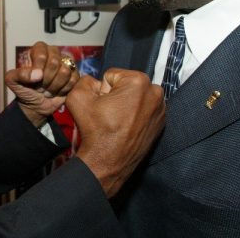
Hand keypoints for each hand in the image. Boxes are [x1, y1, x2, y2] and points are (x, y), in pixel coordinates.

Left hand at [4, 42, 79, 126]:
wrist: (35, 105)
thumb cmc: (24, 89)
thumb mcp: (12, 81)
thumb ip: (19, 74)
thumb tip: (38, 74)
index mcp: (38, 50)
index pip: (42, 52)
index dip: (38, 66)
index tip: (34, 78)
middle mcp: (53, 54)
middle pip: (55, 62)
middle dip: (46, 79)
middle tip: (40, 86)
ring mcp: (66, 64)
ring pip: (65, 71)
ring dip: (54, 86)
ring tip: (47, 89)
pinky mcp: (74, 75)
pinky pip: (73, 80)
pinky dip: (63, 90)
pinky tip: (57, 91)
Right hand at [67, 68, 164, 196]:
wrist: (108, 162)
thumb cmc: (97, 133)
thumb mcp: (78, 98)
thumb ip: (84, 80)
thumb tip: (93, 81)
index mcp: (138, 81)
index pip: (112, 76)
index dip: (102, 90)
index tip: (102, 106)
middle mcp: (155, 93)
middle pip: (126, 85)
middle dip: (115, 96)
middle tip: (108, 114)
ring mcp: (160, 109)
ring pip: (135, 97)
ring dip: (125, 105)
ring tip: (117, 121)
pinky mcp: (161, 123)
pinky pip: (143, 110)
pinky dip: (135, 116)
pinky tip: (126, 127)